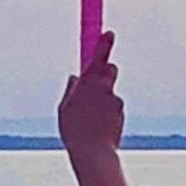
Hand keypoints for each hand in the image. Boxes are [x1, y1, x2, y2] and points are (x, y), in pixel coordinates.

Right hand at [59, 33, 124, 157]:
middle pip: (110, 70)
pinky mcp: (121, 112)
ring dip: (103, 99)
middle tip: (94, 82)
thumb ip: (71, 90)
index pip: (99, 56)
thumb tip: (75, 78)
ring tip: (90, 118)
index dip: (105, 43)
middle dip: (104, 72)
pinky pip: (114, 108)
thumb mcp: (64, 108)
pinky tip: (98, 126)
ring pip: (110, 92)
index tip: (109, 33)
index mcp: (88, 82)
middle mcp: (104, 88)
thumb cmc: (74, 130)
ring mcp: (115, 100)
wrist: (93, 152)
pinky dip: (108, 112)